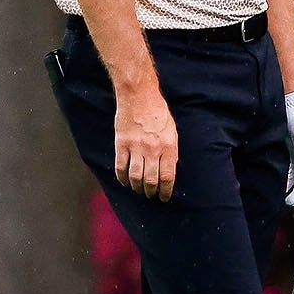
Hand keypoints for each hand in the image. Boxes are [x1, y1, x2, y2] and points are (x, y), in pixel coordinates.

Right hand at [113, 82, 180, 201]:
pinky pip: (120, 167)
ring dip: (137, 188)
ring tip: (139, 189)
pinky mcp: (121, 144)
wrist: (139, 96)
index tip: (164, 197)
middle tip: (150, 195)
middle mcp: (153, 149)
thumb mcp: (172, 131)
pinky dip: (122, 179)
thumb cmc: (158, 113)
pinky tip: (125, 181)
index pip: (168, 177)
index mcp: (169, 146)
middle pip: (151, 181)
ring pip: (135, 177)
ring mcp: (136, 147)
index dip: (166, 191)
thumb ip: (170, 152)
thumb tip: (168, 172)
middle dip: (151, 192)